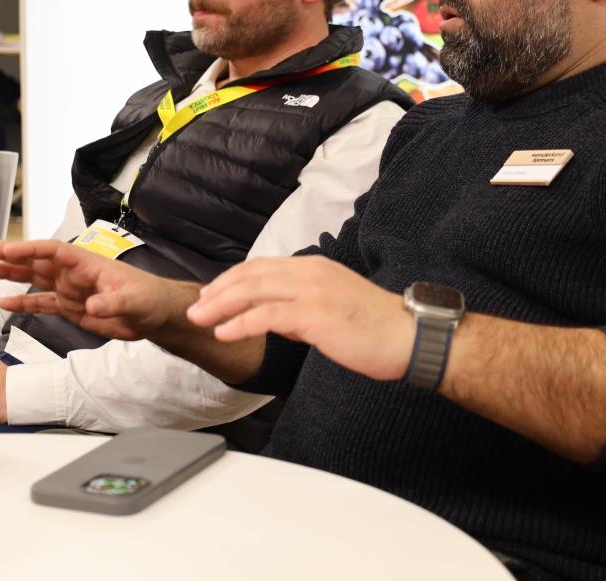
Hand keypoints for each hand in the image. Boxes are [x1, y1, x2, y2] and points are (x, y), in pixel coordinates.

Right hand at [0, 239, 190, 340]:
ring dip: (11, 273)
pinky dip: (23, 302)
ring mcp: (70, 289)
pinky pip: (42, 303)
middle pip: (36, 260)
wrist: (156, 315)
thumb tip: (92, 306)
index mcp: (87, 262)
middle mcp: (74, 272)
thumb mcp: (134, 300)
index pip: (53, 251)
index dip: (30, 249)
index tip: (7, 249)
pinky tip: (4, 302)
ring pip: (34, 278)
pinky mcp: (71, 307)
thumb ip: (113, 302)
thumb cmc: (149, 299)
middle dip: (10, 254)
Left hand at [189, 256, 415, 381]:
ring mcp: (312, 291)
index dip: (231, 280)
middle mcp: (310, 272)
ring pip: (254, 291)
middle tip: (196, 308)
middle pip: (251, 275)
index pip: (261, 267)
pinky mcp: (315, 314)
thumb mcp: (333, 308)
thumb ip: (303, 309)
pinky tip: (225, 333)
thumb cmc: (376, 328)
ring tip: (200, 319)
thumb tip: (280, 321)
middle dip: (219, 291)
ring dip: (221, 305)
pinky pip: (267, 315)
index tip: (210, 295)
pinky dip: (241, 323)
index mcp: (314, 268)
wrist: (409, 337)